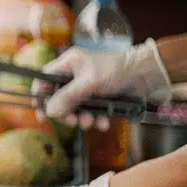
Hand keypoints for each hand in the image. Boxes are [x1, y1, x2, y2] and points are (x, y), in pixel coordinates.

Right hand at [33, 38, 171, 128]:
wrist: (146, 75)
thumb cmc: (117, 71)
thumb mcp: (89, 84)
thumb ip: (68, 97)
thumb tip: (49, 111)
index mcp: (68, 64)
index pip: (44, 79)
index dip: (40, 96)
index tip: (42, 113)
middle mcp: (75, 76)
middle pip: (59, 98)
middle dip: (66, 112)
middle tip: (73, 121)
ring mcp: (87, 87)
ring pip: (75, 108)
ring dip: (82, 118)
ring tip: (91, 122)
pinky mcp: (99, 98)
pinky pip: (90, 112)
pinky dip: (96, 119)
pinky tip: (104, 122)